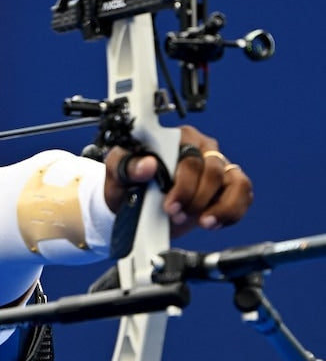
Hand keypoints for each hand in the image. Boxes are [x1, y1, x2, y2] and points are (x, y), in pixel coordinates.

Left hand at [104, 125, 252, 237]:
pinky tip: (212, 222)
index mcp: (174, 138)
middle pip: (212, 169)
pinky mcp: (228, 184)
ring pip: (233, 181)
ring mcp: (217, 165)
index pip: (188, 154)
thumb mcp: (117, 174)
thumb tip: (147, 164)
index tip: (169, 204)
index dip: (182, 183)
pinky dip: (232, 211)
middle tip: (176, 214)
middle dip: (195, 198)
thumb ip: (126, 165)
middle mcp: (200, 147)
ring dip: (218, 207)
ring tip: (201, 222)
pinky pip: (243, 194)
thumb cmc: (127, 184)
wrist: (136, 208)